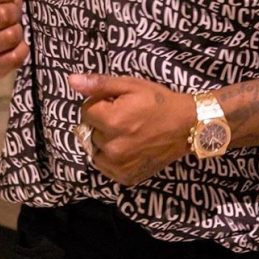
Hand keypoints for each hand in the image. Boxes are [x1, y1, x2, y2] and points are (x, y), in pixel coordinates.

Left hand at [69, 74, 194, 185]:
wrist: (187, 126)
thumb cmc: (159, 102)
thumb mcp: (131, 85)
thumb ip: (100, 84)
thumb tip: (71, 81)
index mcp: (111, 121)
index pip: (86, 110)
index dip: (100, 103)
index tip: (117, 103)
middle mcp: (112, 146)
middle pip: (91, 130)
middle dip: (103, 122)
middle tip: (126, 118)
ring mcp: (119, 165)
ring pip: (96, 149)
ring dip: (106, 141)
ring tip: (128, 133)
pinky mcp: (126, 177)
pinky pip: (106, 166)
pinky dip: (113, 157)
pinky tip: (129, 147)